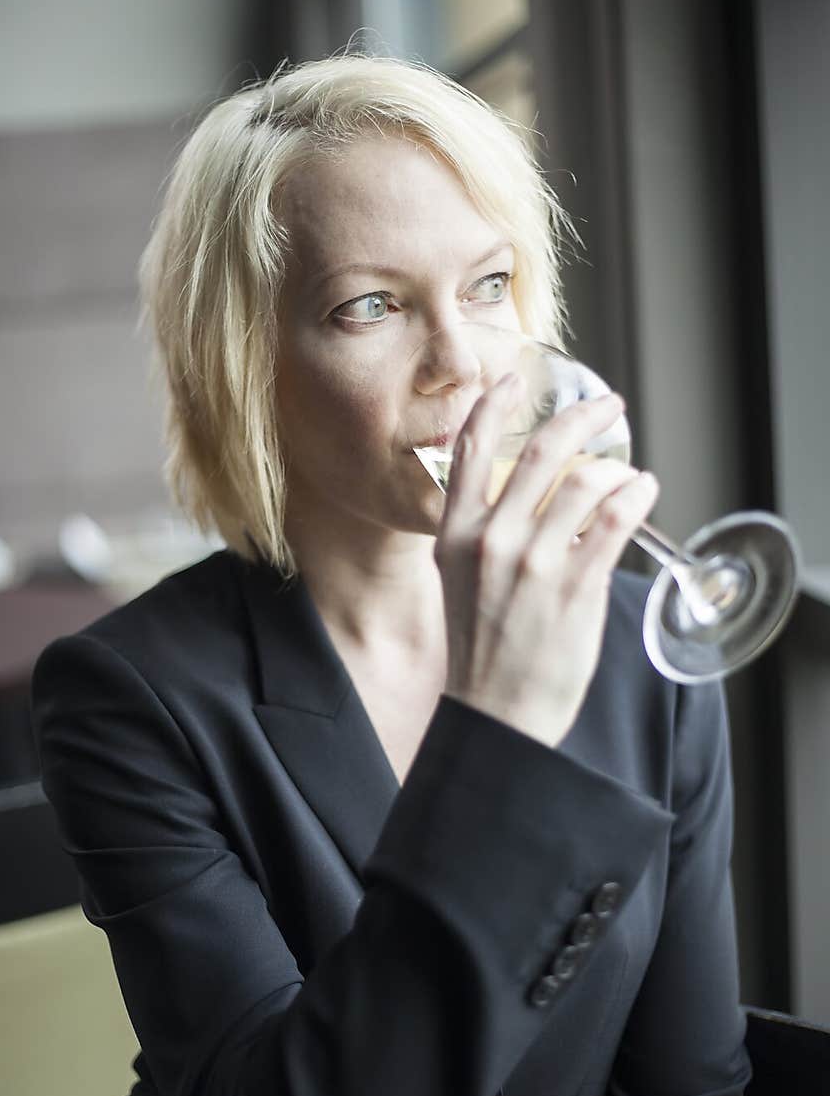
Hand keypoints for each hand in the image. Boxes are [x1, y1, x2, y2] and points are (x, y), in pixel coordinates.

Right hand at [435, 373, 659, 747]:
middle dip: (583, 417)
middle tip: (608, 406)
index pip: (468, 450)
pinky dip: (636, 496)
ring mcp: (534, 561)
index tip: (513, 378)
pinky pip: (615, 518)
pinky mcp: (576, 585)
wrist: (496, 716)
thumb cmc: (483, 655)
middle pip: (541, 451)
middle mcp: (490, 540)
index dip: (494, 404)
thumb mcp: (461, 585)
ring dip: (618, 469)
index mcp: (453, 536)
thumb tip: (532, 496)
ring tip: (631, 477)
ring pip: (586, 481)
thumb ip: (483, 536)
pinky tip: (642, 492)